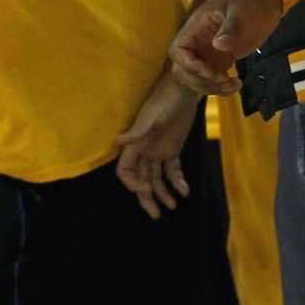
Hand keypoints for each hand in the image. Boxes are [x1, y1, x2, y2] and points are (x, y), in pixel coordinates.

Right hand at [115, 70, 199, 219]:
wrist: (184, 89)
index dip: (132, 184)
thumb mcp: (152, 115)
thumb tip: (119, 141)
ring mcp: (157, 150)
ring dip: (163, 193)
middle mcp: (143, 150)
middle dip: (147, 198)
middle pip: (141, 180)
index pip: (126, 171)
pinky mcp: (172, 149)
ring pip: (156, 178)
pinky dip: (178, 181)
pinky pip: (172, 170)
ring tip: (173, 206)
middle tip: (156, 215)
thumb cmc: (165, 99)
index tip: (145, 191)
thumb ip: (138, 130)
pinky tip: (185, 191)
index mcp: (135, 145)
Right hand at [169, 0, 284, 95]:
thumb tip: (219, 45)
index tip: (208, 71)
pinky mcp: (222, 59)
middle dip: (201, 79)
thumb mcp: (240, 10)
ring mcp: (210, 52)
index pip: (179, 50)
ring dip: (211, 87)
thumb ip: (230, 28)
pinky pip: (214, 78)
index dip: (187, 64)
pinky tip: (237, 84)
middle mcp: (199, 42)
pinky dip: (222, 86)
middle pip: (185, 69)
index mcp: (197, 27)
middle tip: (223, 79)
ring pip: (198, 78)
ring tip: (232, 85)